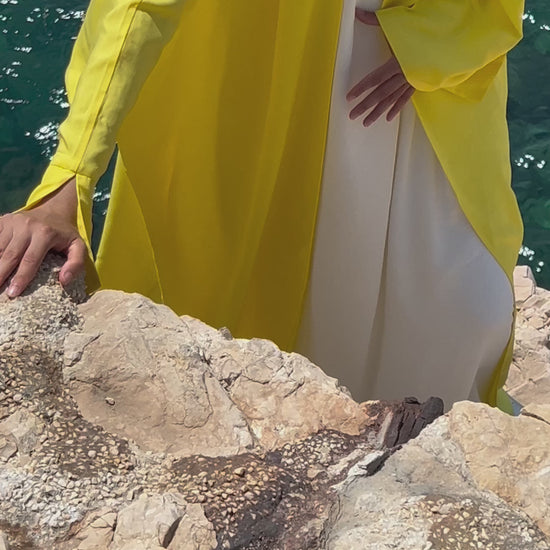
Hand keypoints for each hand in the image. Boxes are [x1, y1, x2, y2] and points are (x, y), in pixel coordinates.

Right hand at [0, 179, 86, 297]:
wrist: (54, 211)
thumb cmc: (65, 234)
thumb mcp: (79, 246)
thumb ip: (76, 263)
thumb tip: (64, 281)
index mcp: (45, 233)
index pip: (30, 260)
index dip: (21, 278)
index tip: (13, 293)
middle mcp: (26, 226)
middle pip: (10, 255)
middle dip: (1, 275)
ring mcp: (12, 222)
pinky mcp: (2, 220)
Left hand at [347, 9, 414, 126]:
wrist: (452, 37)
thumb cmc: (425, 29)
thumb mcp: (399, 23)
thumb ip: (376, 20)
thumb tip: (358, 13)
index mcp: (398, 62)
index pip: (375, 78)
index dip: (361, 88)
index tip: (349, 97)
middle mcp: (404, 74)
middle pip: (380, 93)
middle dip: (365, 106)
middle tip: (352, 115)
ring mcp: (412, 80)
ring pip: (392, 99)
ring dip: (378, 112)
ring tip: (366, 122)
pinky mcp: (420, 82)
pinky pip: (406, 98)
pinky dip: (396, 108)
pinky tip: (388, 118)